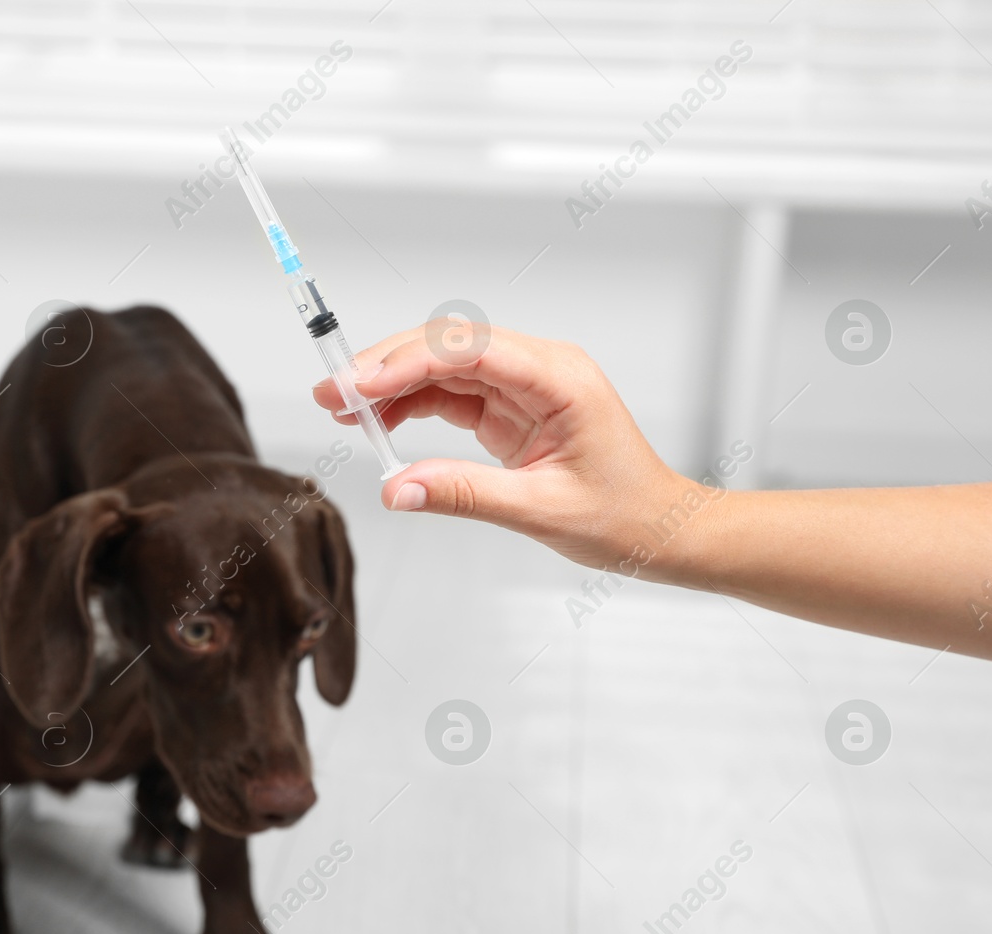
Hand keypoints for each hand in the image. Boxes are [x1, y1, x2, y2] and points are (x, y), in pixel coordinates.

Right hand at [313, 322, 699, 575]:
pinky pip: (451, 392)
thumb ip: (464, 494)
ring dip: (391, 384)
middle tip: (332, 394)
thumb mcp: (540, 510)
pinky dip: (411, 404)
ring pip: (443, 365)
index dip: (407, 361)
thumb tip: (397, 489)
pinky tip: (379, 422)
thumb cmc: (625, 515)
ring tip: (344, 411)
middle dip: (386, 365)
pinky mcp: (511, 406)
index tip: (361, 385)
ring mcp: (524, 384)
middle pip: (448, 345)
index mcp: (559, 378)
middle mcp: (540, 368)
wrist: (660, 529)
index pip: (469, 350)